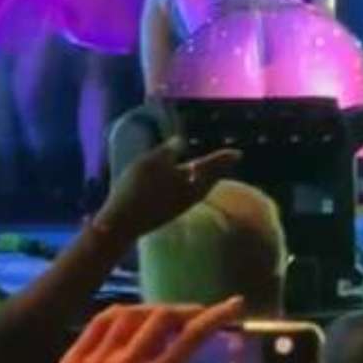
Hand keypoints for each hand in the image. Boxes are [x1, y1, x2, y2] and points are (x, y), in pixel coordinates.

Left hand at [47, 298, 243, 362]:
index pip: (189, 338)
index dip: (214, 318)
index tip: (232, 307)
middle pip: (159, 318)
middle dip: (184, 311)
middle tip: (198, 315)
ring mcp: (92, 358)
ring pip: (125, 314)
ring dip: (150, 310)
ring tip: (165, 315)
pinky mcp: (70, 361)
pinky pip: (97, 325)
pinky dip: (118, 315)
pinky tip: (127, 318)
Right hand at [95, 137, 240, 243]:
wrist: (124, 222)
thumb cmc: (139, 188)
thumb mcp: (152, 162)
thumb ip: (169, 150)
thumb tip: (181, 140)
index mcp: (193, 183)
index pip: (211, 166)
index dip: (222, 157)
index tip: (238, 153)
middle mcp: (191, 196)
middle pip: (207, 179)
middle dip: (216, 169)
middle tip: (228, 160)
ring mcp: (179, 206)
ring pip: (197, 189)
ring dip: (204, 178)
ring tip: (207, 170)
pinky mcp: (167, 212)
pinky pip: (186, 194)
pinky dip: (190, 185)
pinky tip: (182, 183)